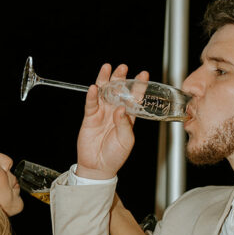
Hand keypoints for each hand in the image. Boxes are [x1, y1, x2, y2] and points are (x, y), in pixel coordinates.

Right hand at [75, 63, 148, 179]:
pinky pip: (91, 104)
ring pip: (103, 93)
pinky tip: (94, 87)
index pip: (134, 98)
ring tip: (107, 69)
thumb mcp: (126, 140)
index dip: (138, 86)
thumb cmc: (115, 156)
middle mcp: (115, 112)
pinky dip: (92, 96)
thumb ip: (124, 124)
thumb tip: (122, 109)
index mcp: (127, 116)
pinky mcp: (90, 118)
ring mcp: (102, 113)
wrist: (98, 167)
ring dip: (105, 80)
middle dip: (120, 78)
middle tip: (123, 67)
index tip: (143, 75)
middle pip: (117, 91)